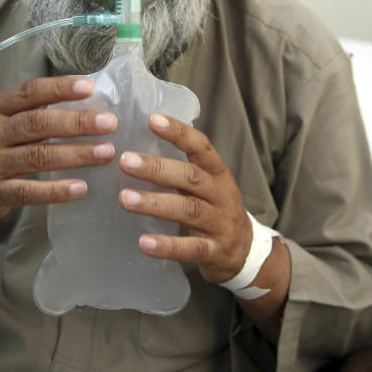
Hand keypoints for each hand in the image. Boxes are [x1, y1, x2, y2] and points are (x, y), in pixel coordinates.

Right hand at [0, 75, 117, 225]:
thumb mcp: (5, 122)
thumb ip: (36, 112)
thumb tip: (89, 103)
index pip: (29, 92)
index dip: (59, 88)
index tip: (90, 88)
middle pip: (36, 123)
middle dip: (76, 122)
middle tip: (109, 123)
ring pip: (37, 156)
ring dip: (75, 154)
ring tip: (106, 152)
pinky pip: (29, 191)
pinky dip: (56, 190)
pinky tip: (80, 188)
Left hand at [117, 113, 251, 284]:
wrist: (246, 252)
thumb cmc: (216, 210)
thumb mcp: (208, 184)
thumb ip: (181, 169)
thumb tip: (138, 147)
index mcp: (218, 174)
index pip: (201, 146)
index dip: (179, 132)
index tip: (152, 120)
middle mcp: (221, 195)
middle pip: (190, 177)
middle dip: (156, 168)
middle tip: (125, 161)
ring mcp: (220, 224)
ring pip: (188, 210)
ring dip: (154, 203)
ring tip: (125, 198)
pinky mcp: (215, 251)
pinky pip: (191, 248)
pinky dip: (167, 246)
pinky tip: (144, 243)